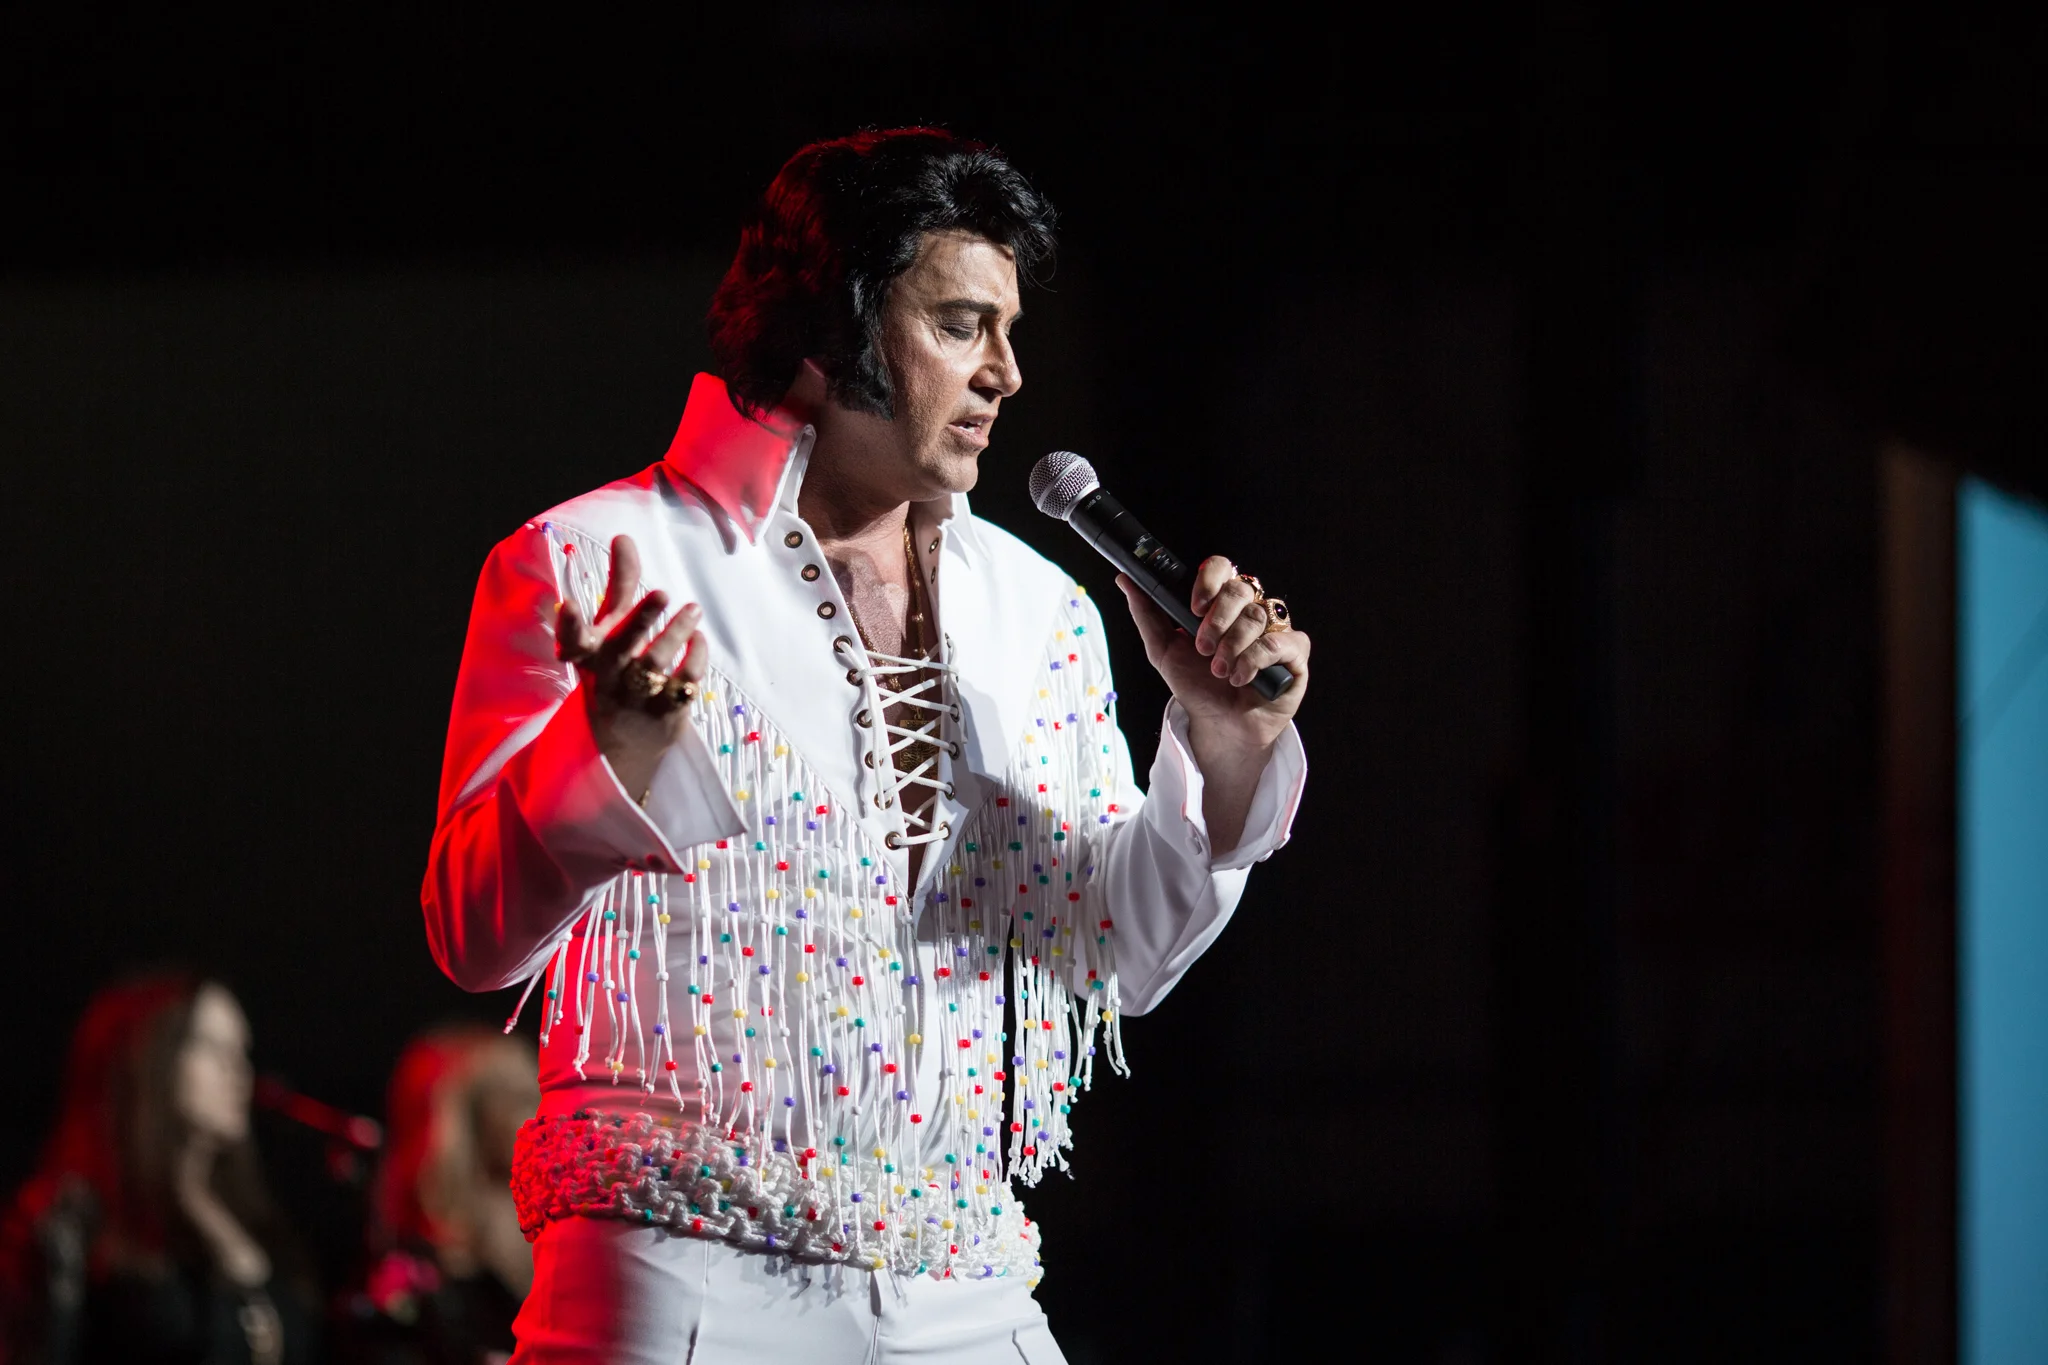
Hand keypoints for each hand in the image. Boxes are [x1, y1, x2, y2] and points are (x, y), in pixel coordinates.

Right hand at [555, 534, 709, 800]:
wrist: (618, 749)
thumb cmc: (614, 671)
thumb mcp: (609, 630)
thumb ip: (619, 585)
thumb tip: (623, 537)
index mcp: (588, 656)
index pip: (572, 641)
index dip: (569, 625)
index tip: (568, 604)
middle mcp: (608, 677)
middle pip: (621, 648)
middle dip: (639, 620)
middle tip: (662, 591)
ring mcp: (636, 700)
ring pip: (655, 665)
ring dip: (676, 633)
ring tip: (693, 608)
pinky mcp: (665, 717)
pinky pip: (683, 686)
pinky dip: (694, 659)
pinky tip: (698, 639)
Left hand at [1118, 558, 1308, 854]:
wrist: (1220, 727)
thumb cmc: (1197, 687)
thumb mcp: (1164, 650)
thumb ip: (1147, 614)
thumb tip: (1125, 580)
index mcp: (1221, 603)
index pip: (1221, 568)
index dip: (1209, 581)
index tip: (1194, 607)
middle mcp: (1250, 610)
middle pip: (1241, 588)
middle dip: (1217, 619)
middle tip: (1203, 648)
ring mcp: (1275, 629)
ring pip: (1258, 616)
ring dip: (1232, 647)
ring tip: (1220, 672)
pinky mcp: (1294, 653)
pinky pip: (1279, 641)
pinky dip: (1255, 660)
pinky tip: (1241, 678)